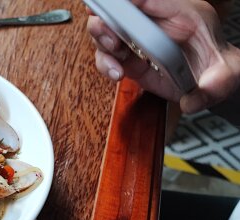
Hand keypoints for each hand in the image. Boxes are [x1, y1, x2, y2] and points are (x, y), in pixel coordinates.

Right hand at [87, 0, 239, 112]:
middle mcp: (157, 24)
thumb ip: (217, 82)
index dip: (130, 0)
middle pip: (120, 11)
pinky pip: (108, 58)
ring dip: (103, 41)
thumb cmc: (220, 68)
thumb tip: (193, 99)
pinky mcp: (131, 61)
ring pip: (107, 32)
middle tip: (108, 31)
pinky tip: (116, 73)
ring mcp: (140, 42)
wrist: (212, 83)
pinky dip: (106, 64)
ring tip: (116, 53)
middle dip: (107, 18)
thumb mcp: (229, 72)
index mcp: (183, 14)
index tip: (116, 5)